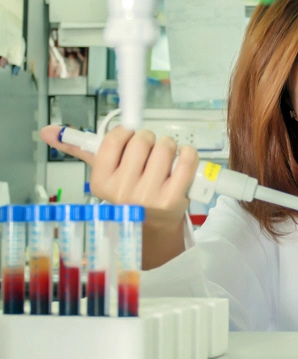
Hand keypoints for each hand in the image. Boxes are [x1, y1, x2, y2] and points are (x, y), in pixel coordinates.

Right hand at [40, 125, 198, 244]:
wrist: (151, 227)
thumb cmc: (128, 193)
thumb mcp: (104, 173)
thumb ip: (79, 149)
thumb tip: (48, 130)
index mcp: (101, 183)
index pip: (115, 140)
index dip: (127, 133)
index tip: (130, 138)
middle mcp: (123, 192)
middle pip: (143, 141)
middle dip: (150, 140)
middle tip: (150, 152)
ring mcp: (149, 197)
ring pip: (165, 147)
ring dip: (169, 147)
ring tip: (165, 160)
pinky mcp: (174, 199)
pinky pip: (186, 161)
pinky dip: (188, 154)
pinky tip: (183, 158)